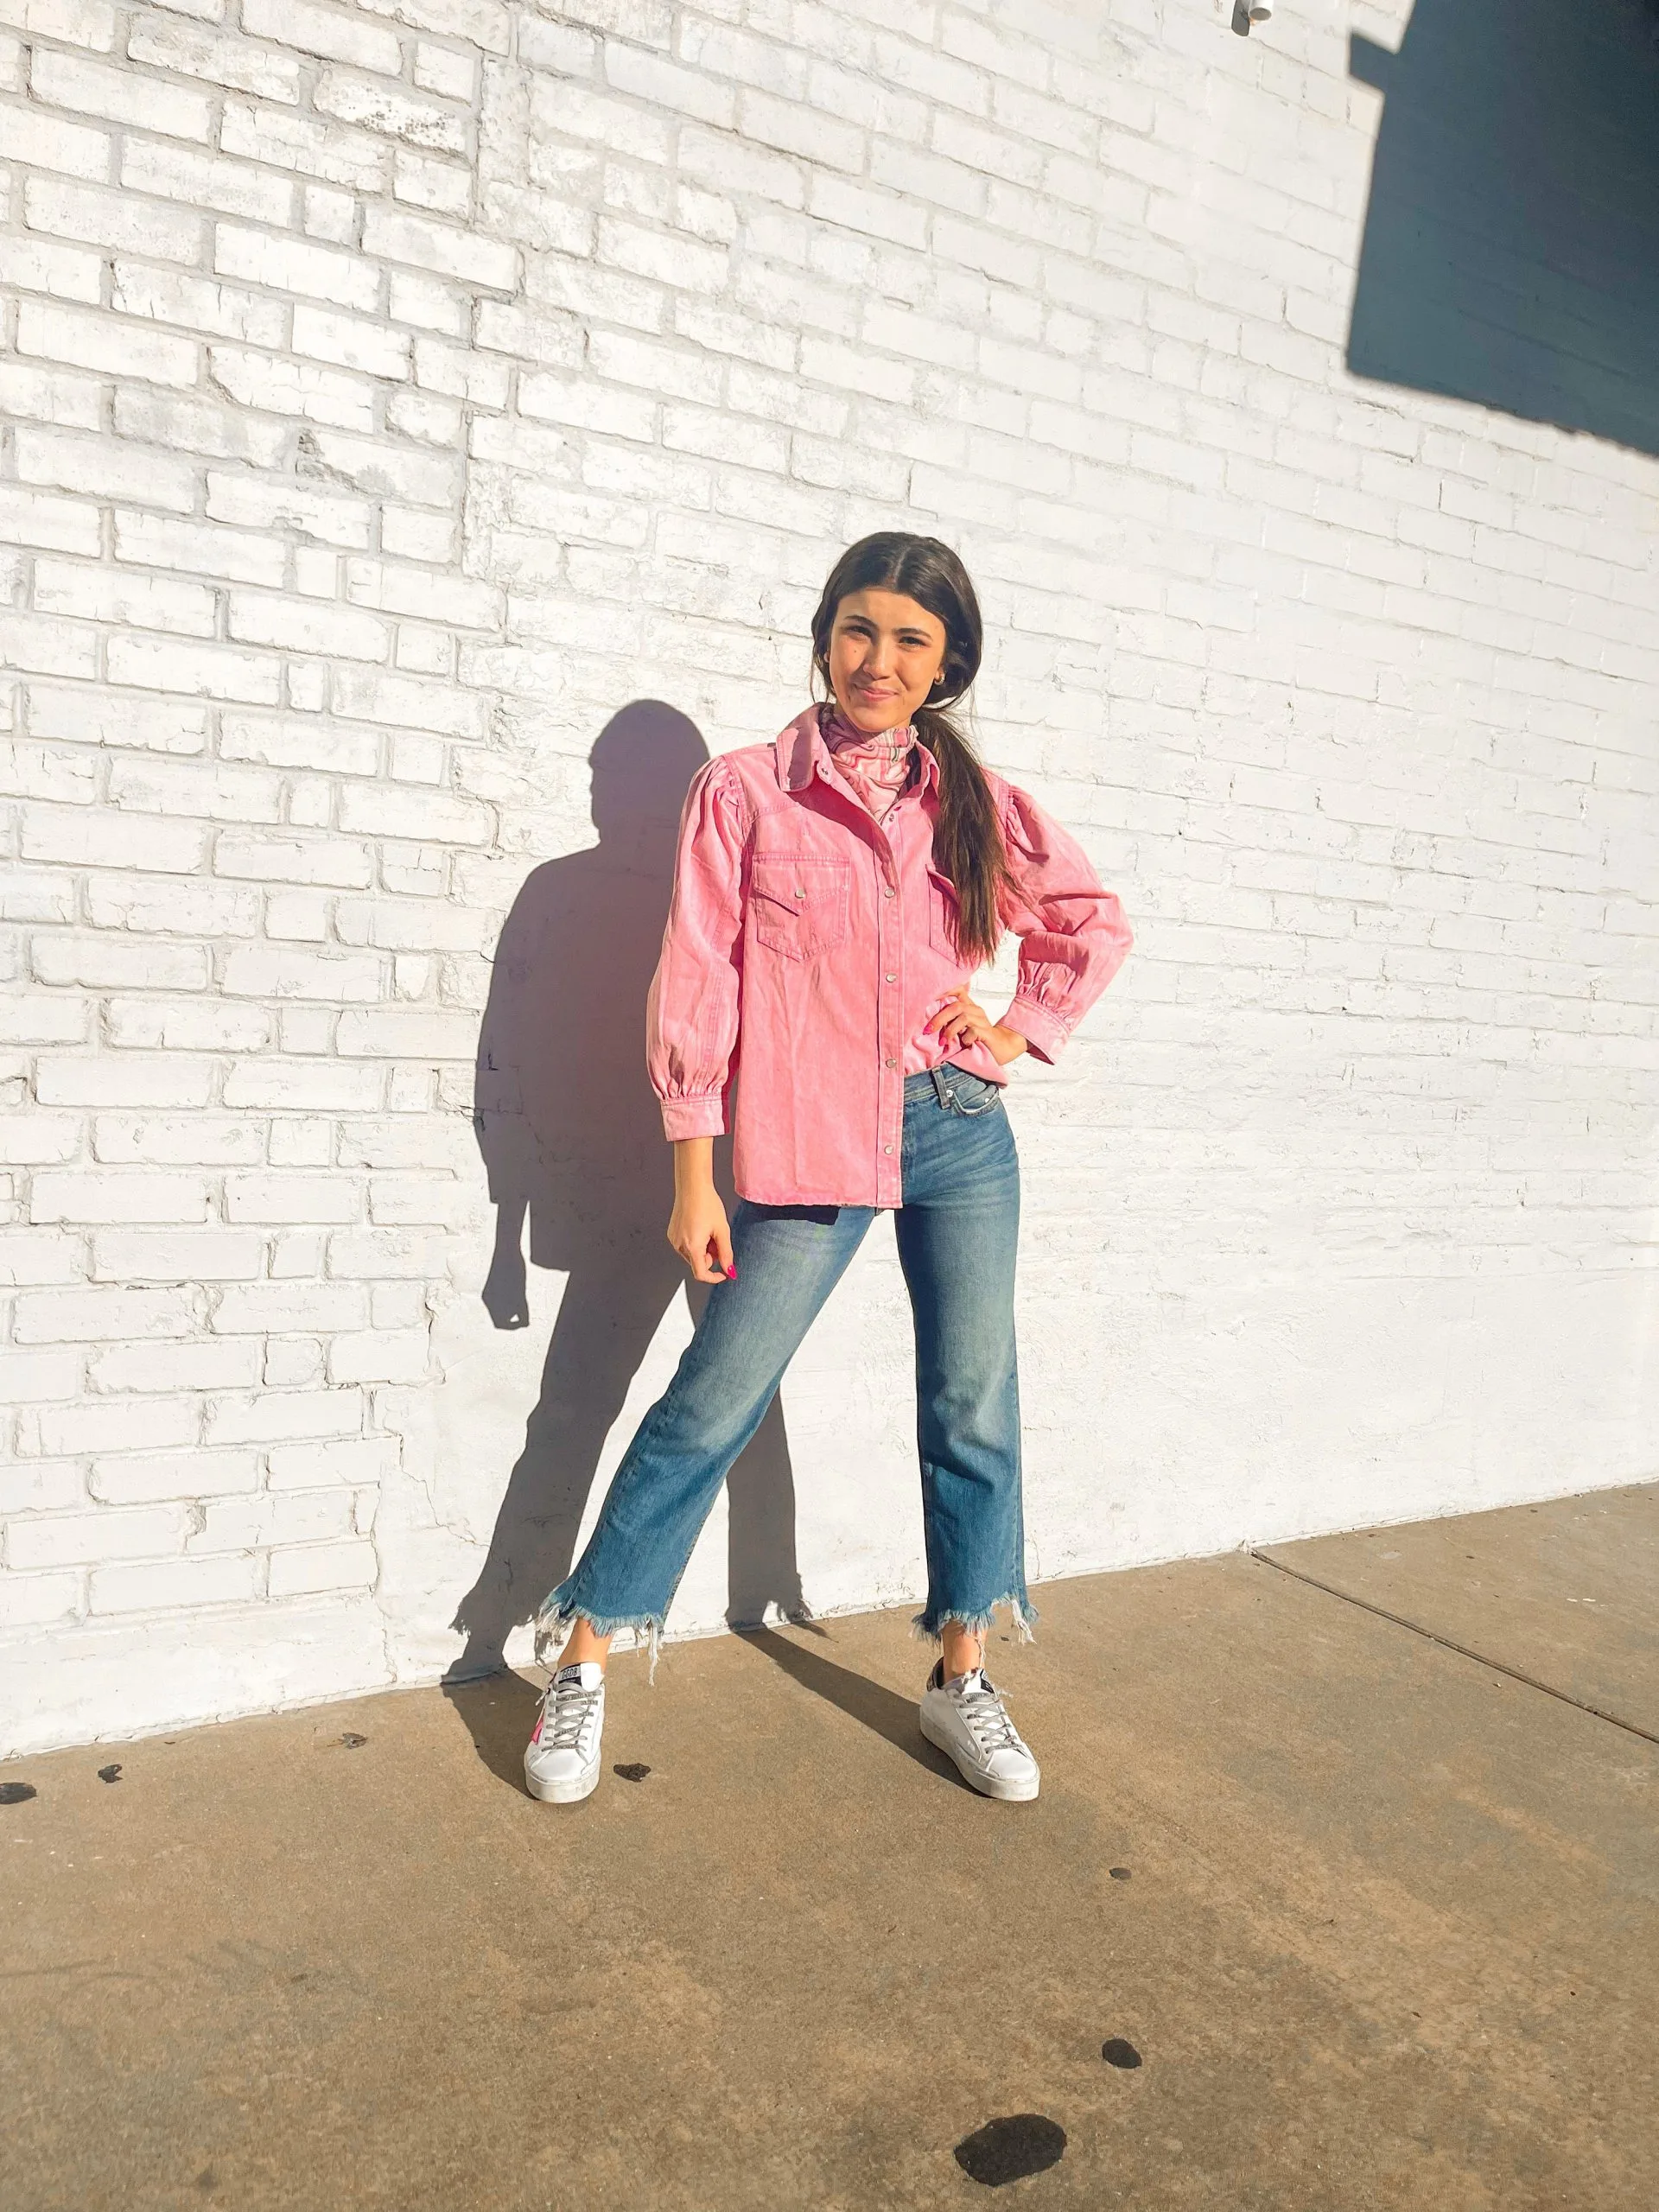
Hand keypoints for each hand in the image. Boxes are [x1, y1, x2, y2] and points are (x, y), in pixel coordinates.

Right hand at [667, 1140, 734, 1283]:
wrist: (692, 1187)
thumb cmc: (707, 1204)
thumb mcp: (722, 1230)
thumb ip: (726, 1254)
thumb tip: (729, 1270)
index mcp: (692, 1246)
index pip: (701, 1274)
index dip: (714, 1277)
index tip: (724, 1273)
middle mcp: (679, 1246)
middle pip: (698, 1263)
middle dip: (710, 1255)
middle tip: (717, 1238)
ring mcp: (674, 1240)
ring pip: (693, 1255)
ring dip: (703, 1248)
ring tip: (708, 1229)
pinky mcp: (672, 1234)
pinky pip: (686, 1246)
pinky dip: (695, 1242)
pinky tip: (699, 1226)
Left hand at [924, 991, 1028, 1065]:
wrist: (1001, 1048)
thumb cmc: (978, 1039)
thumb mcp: (962, 1028)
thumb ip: (950, 1022)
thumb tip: (929, 1024)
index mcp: (969, 1007)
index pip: (959, 990)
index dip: (945, 990)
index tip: (929, 997)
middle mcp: (976, 1011)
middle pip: (956, 1006)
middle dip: (939, 1018)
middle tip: (929, 1030)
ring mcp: (982, 1021)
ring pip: (963, 1017)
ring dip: (950, 1030)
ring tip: (943, 1042)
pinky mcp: (987, 1032)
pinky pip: (972, 1031)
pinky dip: (965, 1038)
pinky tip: (964, 1044)